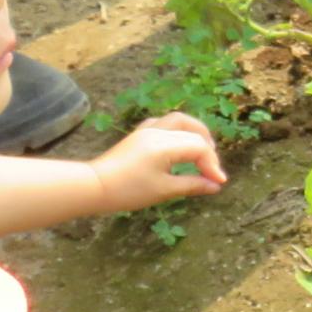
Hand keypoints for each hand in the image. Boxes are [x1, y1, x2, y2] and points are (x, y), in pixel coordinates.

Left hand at [90, 114, 227, 213]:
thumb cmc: (128, 191)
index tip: (218, 183)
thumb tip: (215, 186)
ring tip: (203, 149)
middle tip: (212, 169)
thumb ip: (193, 185)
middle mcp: (158, 132)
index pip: (199, 148)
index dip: (212, 165)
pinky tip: (179, 141)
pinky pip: (162, 123)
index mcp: (165, 145)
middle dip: (207, 151)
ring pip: (179, 120)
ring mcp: (147, 131)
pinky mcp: (138, 135)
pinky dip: (177, 129)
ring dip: (196, 132)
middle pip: (194, 133)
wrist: (93, 186)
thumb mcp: (164, 191)